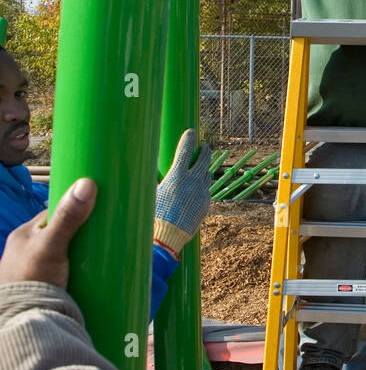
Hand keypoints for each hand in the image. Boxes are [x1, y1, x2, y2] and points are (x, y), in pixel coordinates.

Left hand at [0, 179, 96, 289]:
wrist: (23, 322)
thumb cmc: (31, 280)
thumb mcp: (50, 245)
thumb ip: (68, 217)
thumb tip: (87, 183)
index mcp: (24, 236)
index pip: (53, 214)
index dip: (75, 209)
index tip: (97, 207)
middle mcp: (27, 252)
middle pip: (62, 235)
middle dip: (82, 235)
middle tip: (106, 235)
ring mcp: (36, 272)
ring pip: (65, 256)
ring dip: (82, 257)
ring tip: (105, 256)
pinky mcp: (45, 289)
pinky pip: (67, 275)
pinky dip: (79, 273)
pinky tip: (93, 275)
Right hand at [154, 130, 211, 259]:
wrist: (167, 236)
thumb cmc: (154, 214)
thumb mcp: (153, 192)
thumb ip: (160, 179)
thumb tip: (155, 169)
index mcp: (176, 176)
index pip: (185, 150)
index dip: (189, 139)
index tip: (191, 132)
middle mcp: (192, 182)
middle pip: (204, 159)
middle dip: (204, 150)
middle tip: (203, 146)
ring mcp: (201, 193)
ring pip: (207, 174)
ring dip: (204, 168)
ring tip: (201, 165)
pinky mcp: (205, 204)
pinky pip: (205, 190)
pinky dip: (202, 186)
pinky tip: (197, 187)